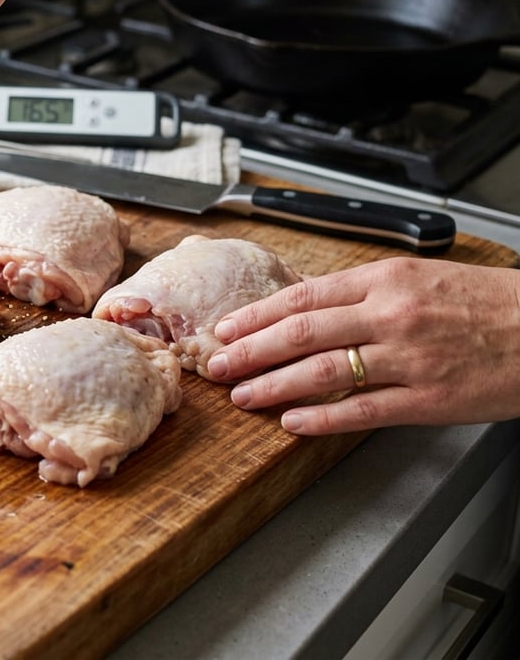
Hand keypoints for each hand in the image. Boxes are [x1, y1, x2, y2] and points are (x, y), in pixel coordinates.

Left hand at [205, 257, 519, 434]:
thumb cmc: (485, 303)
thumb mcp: (418, 278)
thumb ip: (362, 292)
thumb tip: (305, 306)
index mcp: (385, 279)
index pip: (302, 297)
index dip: (257, 316)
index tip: (227, 329)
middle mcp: (391, 315)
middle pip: (300, 333)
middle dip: (249, 351)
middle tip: (216, 365)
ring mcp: (408, 359)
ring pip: (322, 372)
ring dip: (273, 386)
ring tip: (243, 396)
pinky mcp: (428, 399)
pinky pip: (362, 410)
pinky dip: (321, 418)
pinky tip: (293, 423)